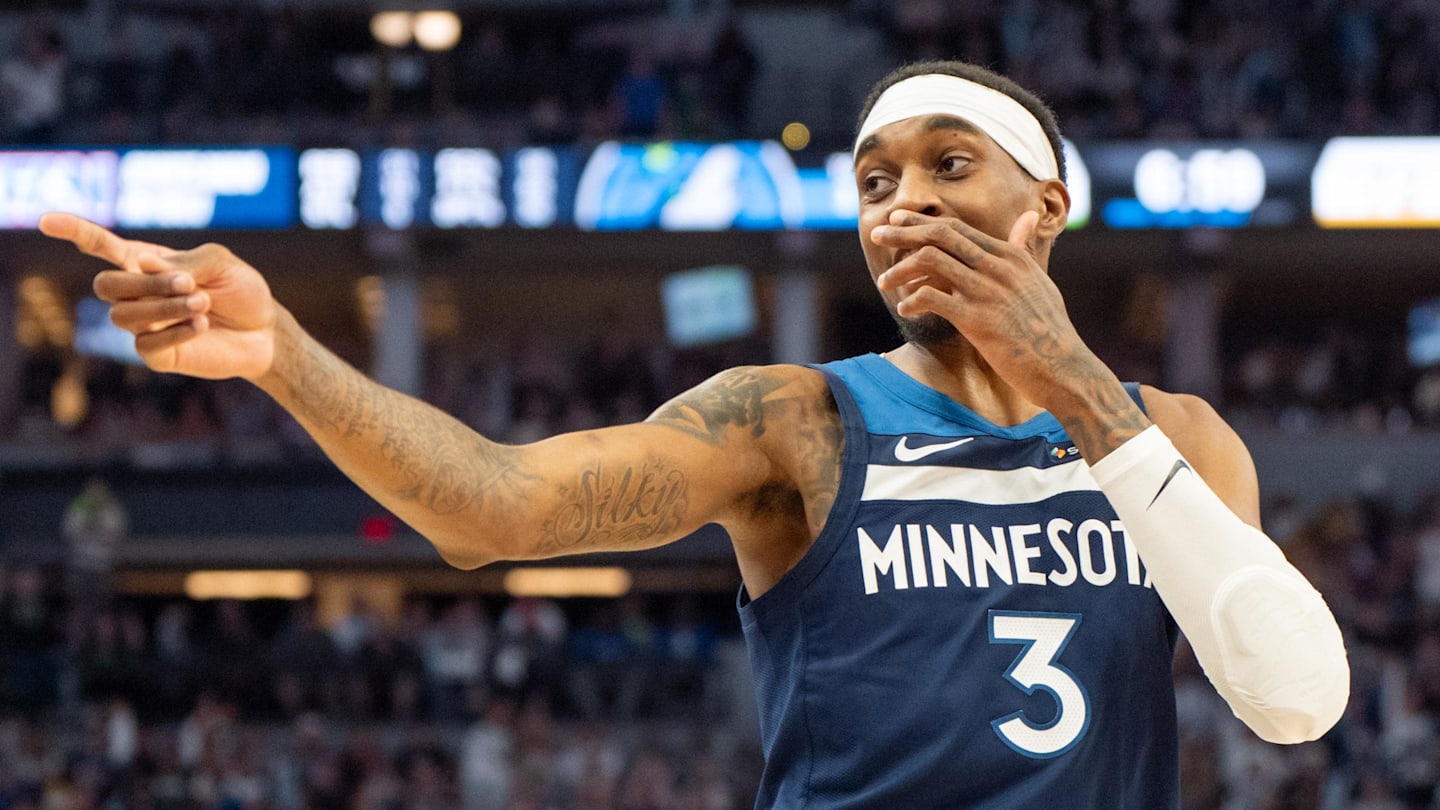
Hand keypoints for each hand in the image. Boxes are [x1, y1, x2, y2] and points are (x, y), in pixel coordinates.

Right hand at [40, 212, 277, 380]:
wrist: (265, 331)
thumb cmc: (242, 291)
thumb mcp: (220, 262)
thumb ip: (183, 261)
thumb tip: (142, 264)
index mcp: (148, 263)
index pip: (102, 246)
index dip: (75, 232)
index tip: (47, 220)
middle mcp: (139, 293)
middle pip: (106, 285)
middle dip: (144, 283)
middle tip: (189, 283)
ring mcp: (144, 325)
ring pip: (123, 315)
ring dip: (164, 306)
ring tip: (203, 302)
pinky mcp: (157, 353)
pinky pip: (145, 343)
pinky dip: (175, 329)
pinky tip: (201, 323)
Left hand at [872, 209, 1101, 411]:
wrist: (1063, 367)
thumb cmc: (1049, 328)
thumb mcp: (1039, 280)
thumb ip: (1025, 249)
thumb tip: (1029, 217)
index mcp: (1010, 256)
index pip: (958, 228)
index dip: (922, 222)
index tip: (897, 221)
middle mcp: (998, 266)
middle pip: (940, 235)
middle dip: (903, 232)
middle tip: (878, 235)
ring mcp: (987, 291)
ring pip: (931, 260)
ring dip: (901, 269)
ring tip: (884, 282)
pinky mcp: (978, 319)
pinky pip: (933, 298)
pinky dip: (913, 300)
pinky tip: (905, 309)